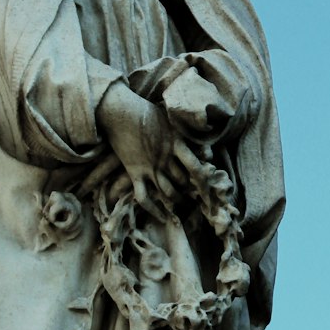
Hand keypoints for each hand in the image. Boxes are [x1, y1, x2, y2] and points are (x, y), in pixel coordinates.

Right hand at [96, 83, 202, 219]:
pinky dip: (154, 210)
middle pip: (182, 182)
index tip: (208, 188)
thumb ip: (186, 136)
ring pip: (167, 192)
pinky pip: (145, 197)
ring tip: (182, 205)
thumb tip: (206, 150)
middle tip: (195, 197)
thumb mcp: (171, 121)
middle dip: (190, 191)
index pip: (196, 167)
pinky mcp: (135, 172)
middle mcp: (165, 158)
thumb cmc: (146, 112)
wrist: (120, 112)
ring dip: (176, 201)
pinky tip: (162, 217)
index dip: (204, 181)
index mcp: (176, 144)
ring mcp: (150, 167)